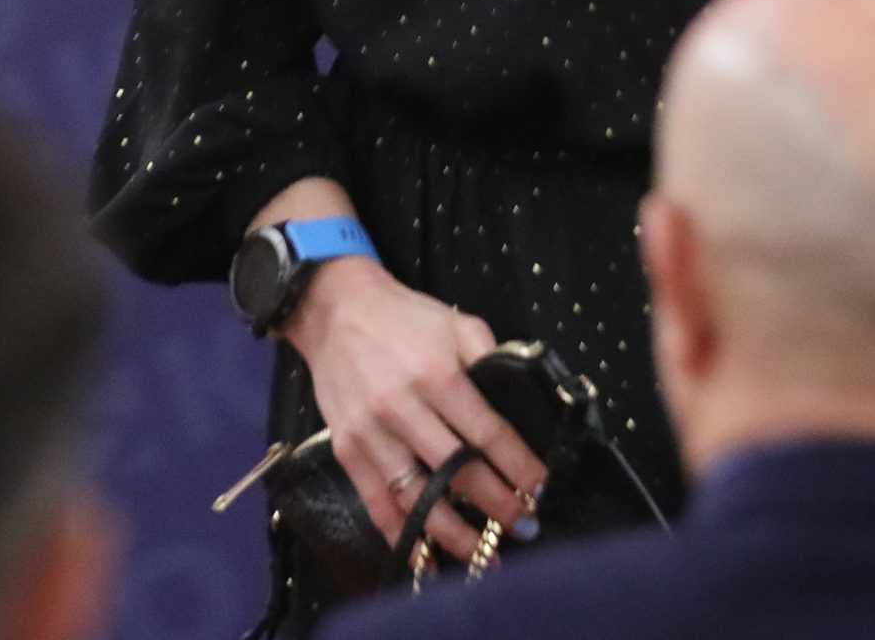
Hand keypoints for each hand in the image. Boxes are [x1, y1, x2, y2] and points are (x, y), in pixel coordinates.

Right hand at [283, 258, 545, 561]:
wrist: (333, 310)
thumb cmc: (403, 318)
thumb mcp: (455, 322)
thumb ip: (491, 355)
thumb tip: (526, 398)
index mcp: (434, 373)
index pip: (486, 433)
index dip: (519, 466)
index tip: (541, 489)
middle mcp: (401, 407)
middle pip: (457, 472)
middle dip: (498, 506)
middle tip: (527, 528)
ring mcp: (370, 434)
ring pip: (417, 498)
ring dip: (455, 535)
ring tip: (488, 558)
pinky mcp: (347, 450)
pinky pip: (377, 504)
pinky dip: (401, 539)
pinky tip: (426, 565)